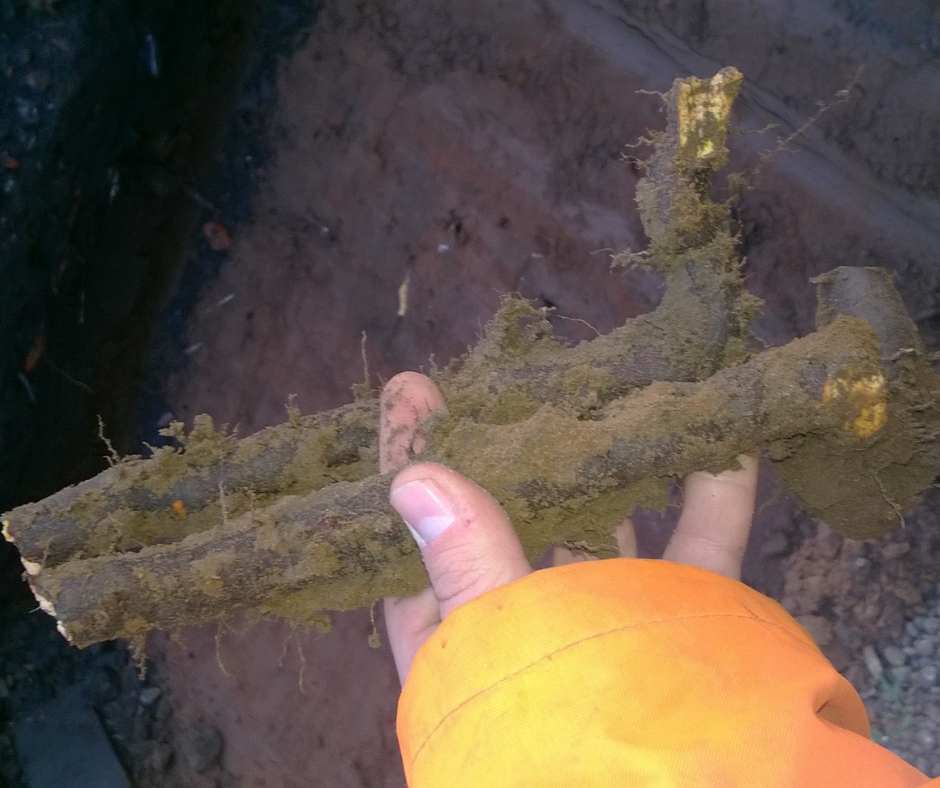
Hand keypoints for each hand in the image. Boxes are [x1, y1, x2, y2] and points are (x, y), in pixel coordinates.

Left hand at [379, 372, 758, 682]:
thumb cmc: (549, 743)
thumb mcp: (498, 648)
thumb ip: (466, 568)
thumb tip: (413, 479)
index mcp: (461, 635)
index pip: (418, 530)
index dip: (410, 459)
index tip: (410, 391)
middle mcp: (531, 619)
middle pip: (512, 512)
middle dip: (512, 445)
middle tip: (506, 374)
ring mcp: (608, 618)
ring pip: (605, 521)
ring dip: (612, 459)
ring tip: (607, 389)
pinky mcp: (684, 626)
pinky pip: (699, 549)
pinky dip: (714, 496)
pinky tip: (723, 439)